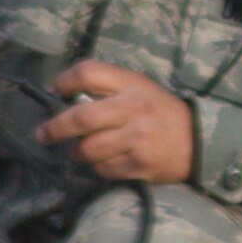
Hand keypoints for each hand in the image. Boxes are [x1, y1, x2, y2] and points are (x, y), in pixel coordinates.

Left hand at [36, 60, 194, 183]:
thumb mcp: (139, 88)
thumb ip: (107, 88)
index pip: (89, 73)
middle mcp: (134, 109)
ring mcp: (137, 139)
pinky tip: (106, 161)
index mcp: (132, 84)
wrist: (198, 140)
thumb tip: (62, 96)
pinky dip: (98, 167)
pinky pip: (103, 169)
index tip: (55, 91)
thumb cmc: (160, 111)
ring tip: (79, 151)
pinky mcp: (139, 164)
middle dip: (55, 128)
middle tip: (43, 135)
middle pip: (81, 118)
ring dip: (77, 153)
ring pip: (88, 149)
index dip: (64, 81)